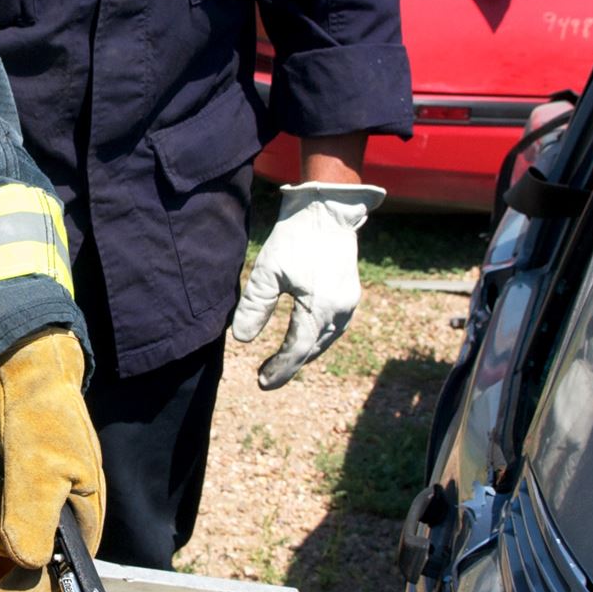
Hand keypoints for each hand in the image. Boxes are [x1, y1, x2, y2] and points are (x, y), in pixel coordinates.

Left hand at [0, 330, 103, 591]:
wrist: (19, 371)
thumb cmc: (44, 415)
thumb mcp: (42, 467)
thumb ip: (33, 518)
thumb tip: (27, 564)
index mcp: (82, 522)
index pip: (58, 580)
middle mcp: (57, 519)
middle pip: (15, 556)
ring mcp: (29, 504)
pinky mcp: (5, 490)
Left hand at [231, 182, 385, 388]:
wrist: (327, 209)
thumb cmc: (296, 236)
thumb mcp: (267, 270)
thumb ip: (255, 307)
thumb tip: (242, 339)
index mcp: (320, 307)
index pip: (298, 350)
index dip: (280, 369)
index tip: (261, 382)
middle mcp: (340, 310)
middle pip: (312, 349)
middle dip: (290, 365)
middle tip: (265, 377)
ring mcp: (350, 303)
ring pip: (325, 340)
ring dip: (304, 353)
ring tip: (281, 363)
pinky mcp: (351, 295)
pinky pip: (333, 328)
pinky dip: (316, 338)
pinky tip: (302, 340)